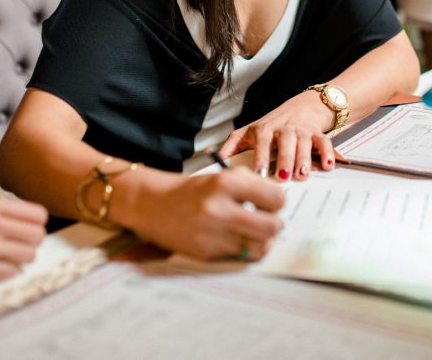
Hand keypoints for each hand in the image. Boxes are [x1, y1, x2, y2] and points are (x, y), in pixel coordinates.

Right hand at [131, 168, 284, 260]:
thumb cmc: (193, 190)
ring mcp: (211, 233)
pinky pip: (240, 256)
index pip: (275, 197)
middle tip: (268, 221)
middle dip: (275, 224)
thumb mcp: (222, 176)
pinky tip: (235, 239)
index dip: (278, 202)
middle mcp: (219, 208)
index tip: (272, 203)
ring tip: (255, 233)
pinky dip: (244, 249)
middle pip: (272, 226)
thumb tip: (279, 202)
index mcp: (225, 183)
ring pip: (260, 246)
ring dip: (263, 241)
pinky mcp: (205, 252)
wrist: (153, 204)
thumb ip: (252, 185)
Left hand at [218, 91, 337, 180]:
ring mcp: (301, 130)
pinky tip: (329, 166)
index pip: (262, 141)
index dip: (261, 156)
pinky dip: (328, 153)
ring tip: (303, 174)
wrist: (303, 106)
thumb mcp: (250, 131)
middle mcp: (283, 128)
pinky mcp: (317, 133)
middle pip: (285, 141)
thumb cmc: (273, 124)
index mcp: (265, 128)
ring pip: (304, 142)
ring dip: (304, 158)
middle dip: (284, 158)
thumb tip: (214, 160)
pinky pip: (324, 142)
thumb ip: (233, 145)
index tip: (259, 174)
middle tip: (283, 176)